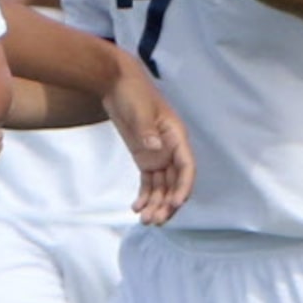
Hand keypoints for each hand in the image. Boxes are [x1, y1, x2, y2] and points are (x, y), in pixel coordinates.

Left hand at [101, 58, 193, 224]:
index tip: (175, 203)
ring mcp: (158, 154)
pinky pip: (149, 182)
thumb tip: (154, 146)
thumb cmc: (132, 92)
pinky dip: (145, 196)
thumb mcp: (139, 110)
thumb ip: (147, 129)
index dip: (183, 187)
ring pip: (162, 186)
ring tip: (145, 220)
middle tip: (155, 220)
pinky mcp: (145, 158)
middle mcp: (171, 149)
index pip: (186, 167)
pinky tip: (136, 208)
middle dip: (167, 203)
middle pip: (175, 183)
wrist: (116, 82)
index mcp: (177, 136)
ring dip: (156, 204)